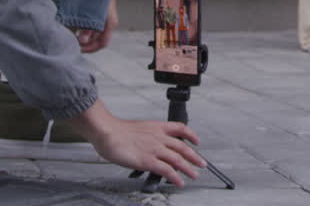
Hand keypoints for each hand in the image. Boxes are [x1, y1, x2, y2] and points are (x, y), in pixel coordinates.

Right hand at [65, 100, 203, 186]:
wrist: (108, 132)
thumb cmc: (117, 131)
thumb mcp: (138, 128)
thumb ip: (148, 136)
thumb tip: (150, 144)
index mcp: (157, 127)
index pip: (180, 128)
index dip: (191, 135)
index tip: (197, 141)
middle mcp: (159, 137)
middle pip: (183, 147)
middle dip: (194, 156)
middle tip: (201, 163)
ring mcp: (155, 149)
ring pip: (178, 159)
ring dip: (188, 168)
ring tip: (194, 175)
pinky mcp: (148, 161)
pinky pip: (167, 170)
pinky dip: (175, 177)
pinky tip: (179, 182)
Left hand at [73, 0, 117, 52]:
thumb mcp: (92, 12)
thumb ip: (87, 27)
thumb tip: (82, 40)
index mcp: (110, 23)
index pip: (102, 43)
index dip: (90, 48)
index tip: (78, 49)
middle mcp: (108, 23)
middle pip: (97, 40)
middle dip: (85, 43)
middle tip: (72, 42)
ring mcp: (103, 19)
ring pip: (94, 34)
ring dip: (83, 36)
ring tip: (71, 34)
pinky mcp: (98, 14)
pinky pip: (91, 26)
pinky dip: (83, 29)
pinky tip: (74, 27)